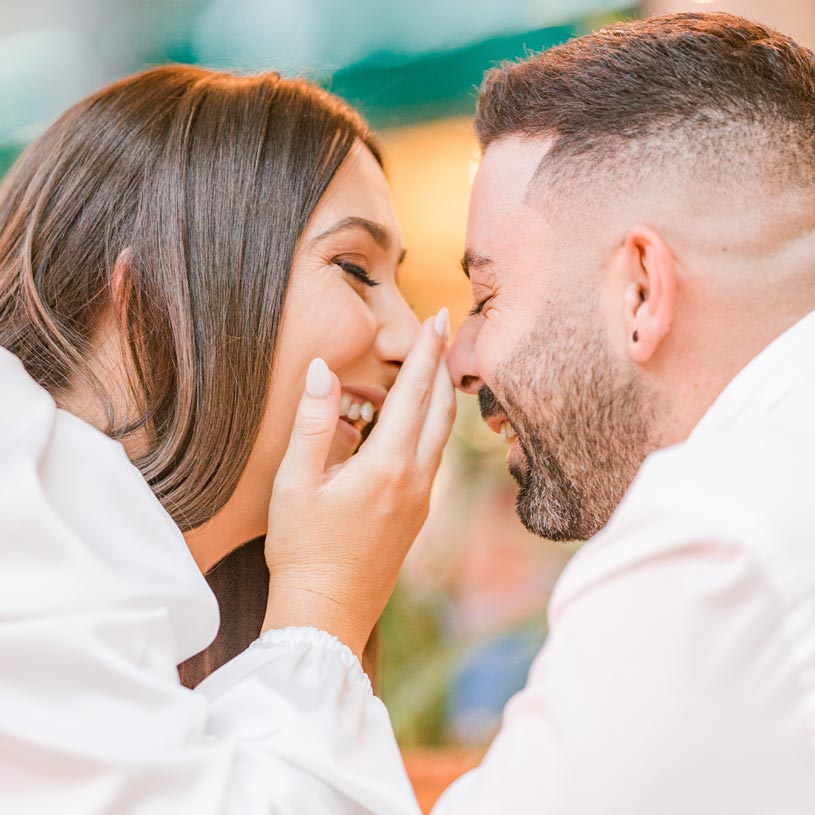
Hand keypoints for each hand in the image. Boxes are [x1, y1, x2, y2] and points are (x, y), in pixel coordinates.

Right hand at [262, 310, 455, 660]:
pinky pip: (432, 456)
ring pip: (440, 434)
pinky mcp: (417, 513)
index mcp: (387, 465)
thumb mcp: (295, 482)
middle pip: (440, 409)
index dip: (427, 352)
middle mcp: (415, 479)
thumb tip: (319, 369)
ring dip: (440, 395)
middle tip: (445, 327)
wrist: (327, 610)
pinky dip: (431, 425)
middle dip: (442, 364)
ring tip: (433, 366)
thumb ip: (313, 422)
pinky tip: (416, 420)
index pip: (414, 393)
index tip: (439, 318)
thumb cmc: (303, 547)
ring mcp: (421, 499)